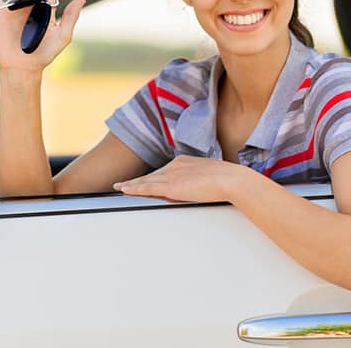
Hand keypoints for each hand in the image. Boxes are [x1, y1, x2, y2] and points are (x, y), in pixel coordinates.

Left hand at [113, 155, 249, 202]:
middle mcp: (175, 165)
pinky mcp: (171, 186)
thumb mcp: (210, 177)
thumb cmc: (227, 180)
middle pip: (151, 175)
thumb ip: (200, 180)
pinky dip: (134, 188)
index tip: (143, 180)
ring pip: (146, 181)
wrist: (230, 179)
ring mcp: (172, 175)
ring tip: (119, 187)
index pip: (163, 171)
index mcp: (184, 161)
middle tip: (123, 184)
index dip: (151, 176)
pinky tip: (124, 190)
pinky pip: (147, 188)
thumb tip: (200, 188)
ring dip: (131, 185)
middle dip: (137, 180)